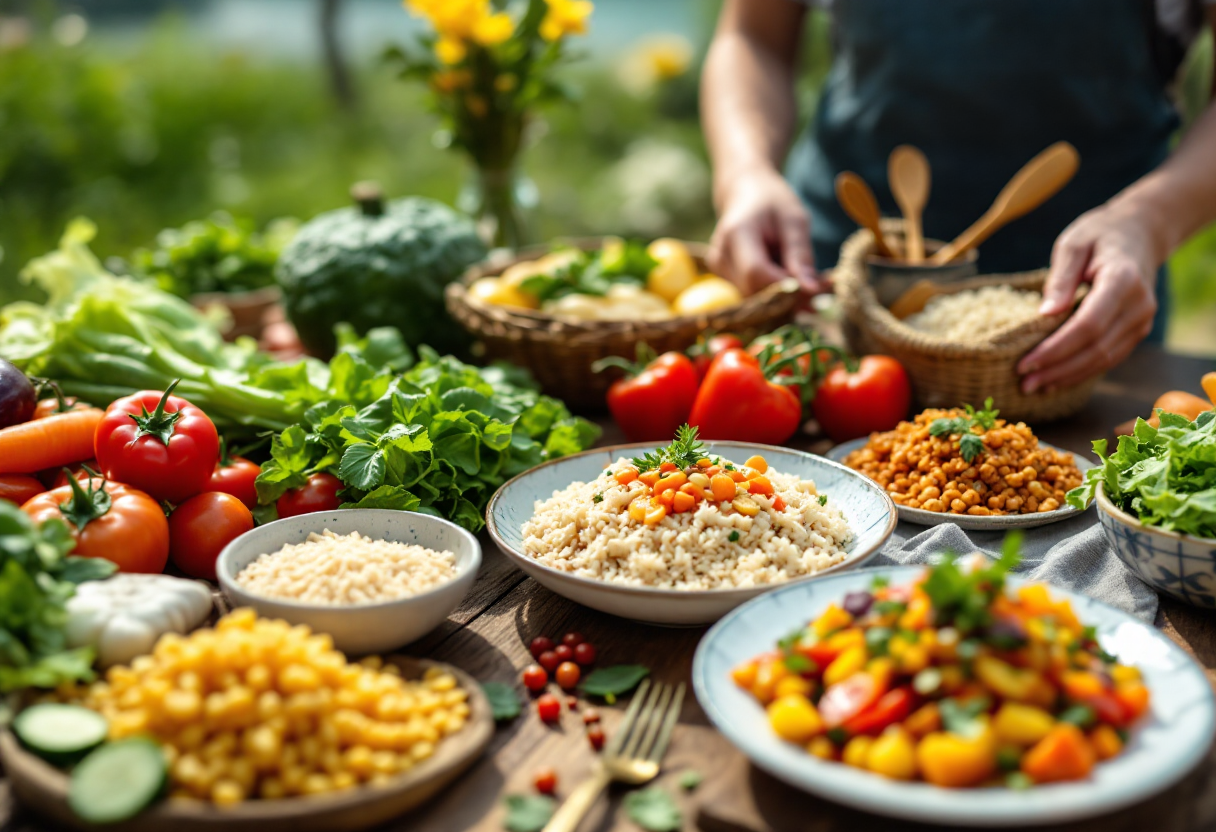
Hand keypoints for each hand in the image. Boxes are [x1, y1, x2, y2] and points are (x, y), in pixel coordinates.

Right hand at [709, 166, 824, 294]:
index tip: (818, 288)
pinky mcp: (724, 277)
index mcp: (736, 234)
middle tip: (822, 287)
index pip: (756, 274)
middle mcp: (721, 255)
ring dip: (785, 295)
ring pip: (755, 296)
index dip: (786, 288)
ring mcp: (719, 268)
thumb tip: (812, 291)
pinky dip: (775, 291)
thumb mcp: (795, 220)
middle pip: (754, 291)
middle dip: (790, 296)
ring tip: (808, 278)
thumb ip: (801, 255)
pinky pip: (752, 293)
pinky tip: (791, 277)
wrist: (744, 191)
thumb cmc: (772, 201)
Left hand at [1017, 201, 1161, 393]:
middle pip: (1095, 348)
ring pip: (1104, 359)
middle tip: (1023, 384)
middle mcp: (1139, 305)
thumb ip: (1061, 278)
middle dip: (1057, 369)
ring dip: (1068, 376)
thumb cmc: (1100, 234)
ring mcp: (1142, 320)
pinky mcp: (1137, 330)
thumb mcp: (1073, 244)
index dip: (1056, 349)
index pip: (1088, 325)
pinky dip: (1082, 371)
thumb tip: (1045, 314)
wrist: (1140, 233)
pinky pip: (1110, 357)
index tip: (1025, 363)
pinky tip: (1056, 379)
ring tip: (1034, 387)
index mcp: (1122, 280)